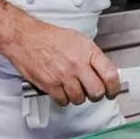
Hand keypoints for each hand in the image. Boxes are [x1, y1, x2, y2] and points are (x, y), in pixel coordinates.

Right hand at [2, 19, 119, 106]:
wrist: (25, 38)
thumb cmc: (50, 37)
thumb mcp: (79, 40)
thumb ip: (92, 56)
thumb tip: (104, 71)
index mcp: (88, 51)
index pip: (110, 74)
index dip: (114, 87)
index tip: (113, 91)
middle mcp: (77, 65)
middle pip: (97, 91)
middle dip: (97, 95)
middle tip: (94, 93)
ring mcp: (63, 76)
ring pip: (80, 99)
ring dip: (79, 97)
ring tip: (75, 89)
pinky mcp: (50, 85)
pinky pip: (63, 101)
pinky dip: (64, 99)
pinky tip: (63, 91)